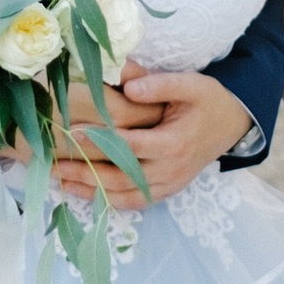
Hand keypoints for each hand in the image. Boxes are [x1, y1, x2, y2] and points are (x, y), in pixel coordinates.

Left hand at [52, 67, 255, 209]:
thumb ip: (158, 83)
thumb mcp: (190, 84)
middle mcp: (170, 170)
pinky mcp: (166, 190)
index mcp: (174, 143)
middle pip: (120, 177)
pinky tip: (84, 193)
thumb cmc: (207, 101)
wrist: (231, 124)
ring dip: (90, 190)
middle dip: (84, 172)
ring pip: (123, 195)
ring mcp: (168, 184)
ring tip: (59, 180)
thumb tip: (125, 82)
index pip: (130, 146)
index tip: (73, 132)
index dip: (101, 141)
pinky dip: (108, 200)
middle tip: (52, 164)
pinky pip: (134, 201)